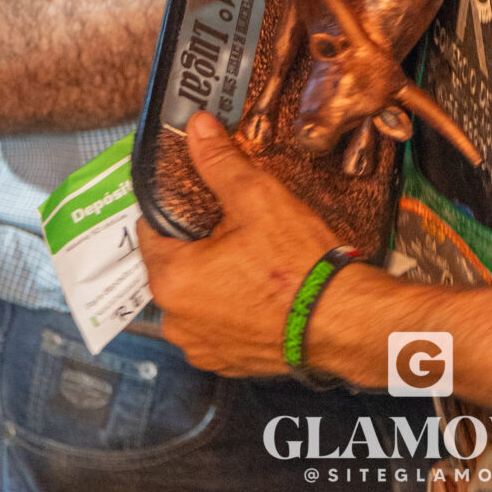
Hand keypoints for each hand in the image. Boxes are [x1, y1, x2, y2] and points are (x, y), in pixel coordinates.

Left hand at [135, 112, 380, 376]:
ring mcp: (201, 346)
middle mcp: (175, 320)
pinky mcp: (226, 362)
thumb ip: (219, 162)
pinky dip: (230, 307)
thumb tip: (197, 128)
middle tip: (234, 225)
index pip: (149, 230)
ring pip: (195, 296)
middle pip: (173, 264)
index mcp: (171, 279)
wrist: (341, 320)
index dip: (174, 208)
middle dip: (197, 243)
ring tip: (251, 257)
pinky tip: (260, 288)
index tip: (199, 199)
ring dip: (213, 278)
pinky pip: (216, 324)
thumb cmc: (298, 265)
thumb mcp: (257, 199)